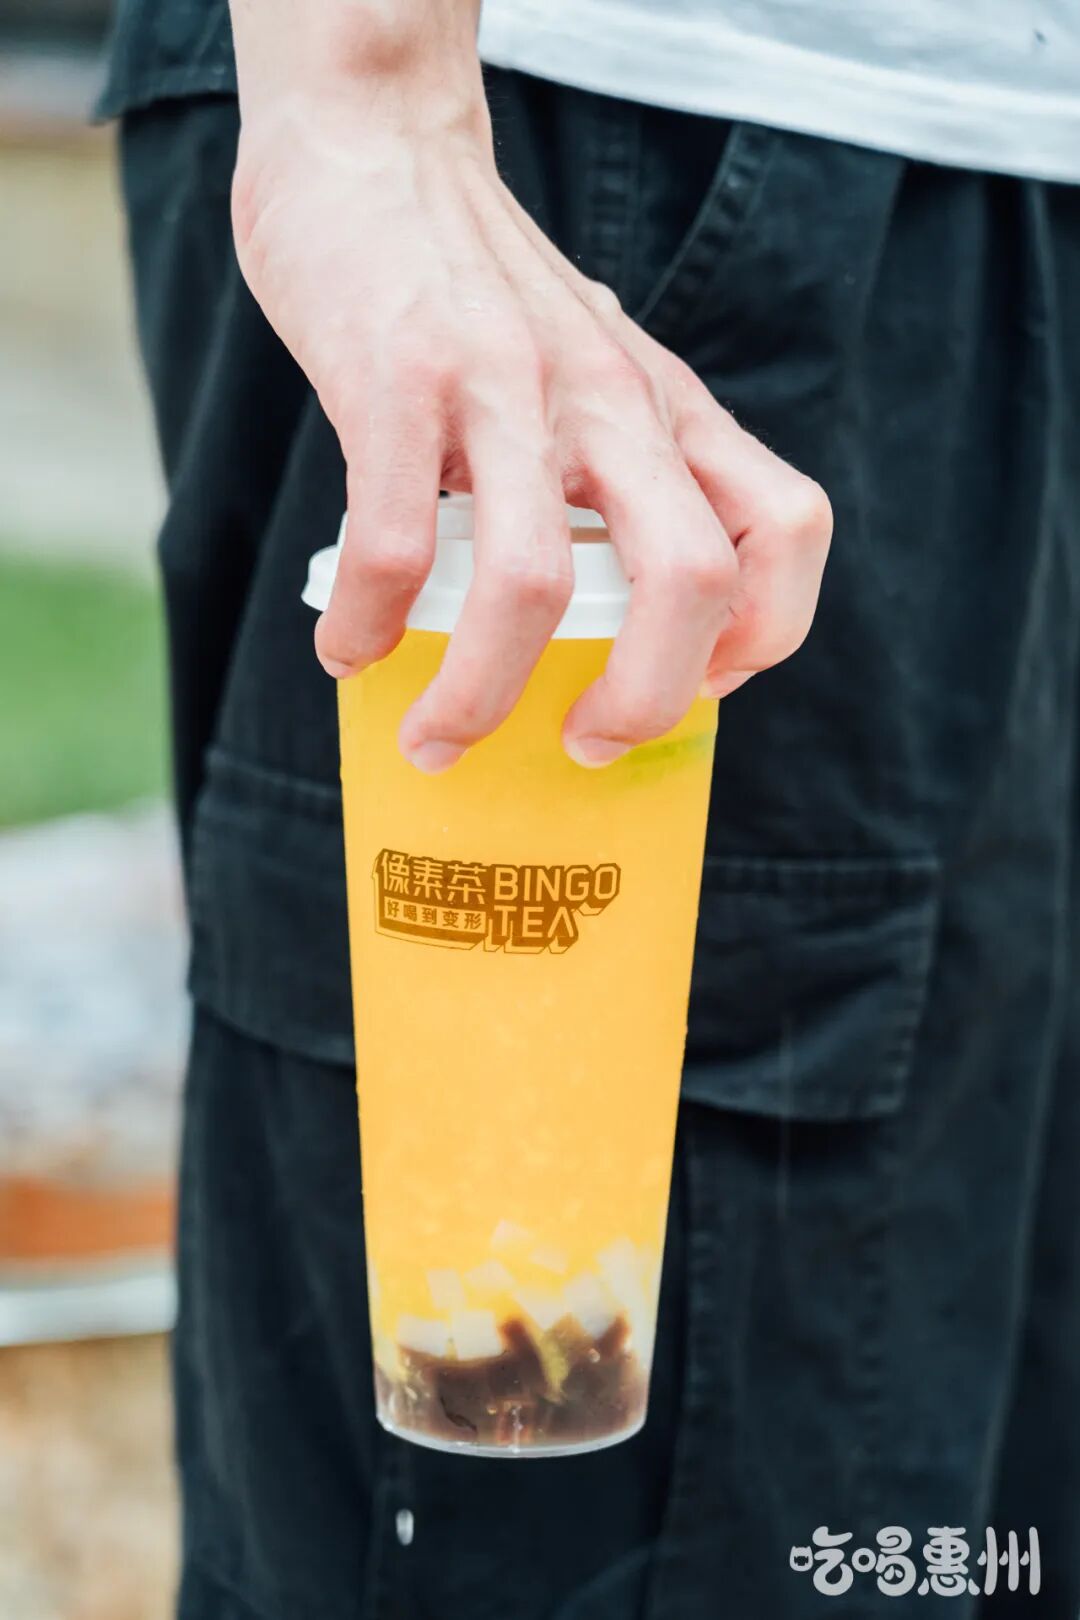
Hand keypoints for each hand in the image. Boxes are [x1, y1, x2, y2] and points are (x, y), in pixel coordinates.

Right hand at [231, 61, 831, 770]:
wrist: (380, 142)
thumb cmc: (482, 287)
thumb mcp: (593, 368)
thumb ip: (615, 466)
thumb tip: (598, 610)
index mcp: (667, 410)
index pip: (785, 527)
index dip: (763, 635)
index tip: (695, 688)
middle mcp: (610, 403)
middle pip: (692, 579)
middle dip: (644, 703)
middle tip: (581, 748)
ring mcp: (507, 390)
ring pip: (536, 582)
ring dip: (481, 695)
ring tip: (434, 739)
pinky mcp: (400, 380)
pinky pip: (394, 543)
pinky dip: (368, 624)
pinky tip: (347, 651)